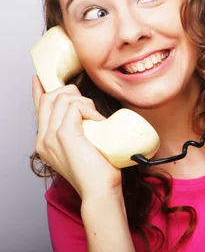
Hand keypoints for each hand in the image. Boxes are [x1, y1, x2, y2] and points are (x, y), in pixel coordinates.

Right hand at [32, 76, 121, 199]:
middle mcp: (43, 139)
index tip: (40, 80)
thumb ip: (77, 129)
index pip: (38, 109)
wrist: (99, 190)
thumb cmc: (97, 170)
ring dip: (86, 103)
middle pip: (51, 97)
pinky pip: (76, 107)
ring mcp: (52, 136)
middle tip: (91, 110)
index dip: (39, 91)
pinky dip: (90, 110)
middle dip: (74, 94)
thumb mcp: (83, 145)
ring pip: (64, 99)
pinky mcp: (65, 135)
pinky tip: (98, 123)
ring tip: (97, 121)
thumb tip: (84, 111)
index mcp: (44, 142)